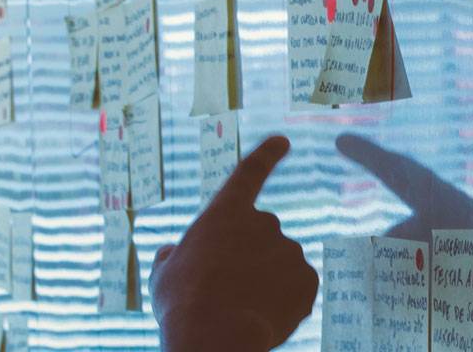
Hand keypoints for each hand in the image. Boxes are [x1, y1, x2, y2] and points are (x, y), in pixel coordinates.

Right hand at [151, 136, 316, 350]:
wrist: (216, 336)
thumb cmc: (182, 305)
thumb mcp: (163, 276)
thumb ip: (173, 258)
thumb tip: (173, 253)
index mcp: (226, 212)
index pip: (250, 173)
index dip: (267, 155)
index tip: (283, 141)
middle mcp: (264, 222)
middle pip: (260, 240)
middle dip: (249, 261)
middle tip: (226, 291)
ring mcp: (290, 250)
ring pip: (279, 267)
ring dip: (265, 284)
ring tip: (241, 310)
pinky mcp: (309, 279)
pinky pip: (296, 290)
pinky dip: (284, 303)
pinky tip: (263, 317)